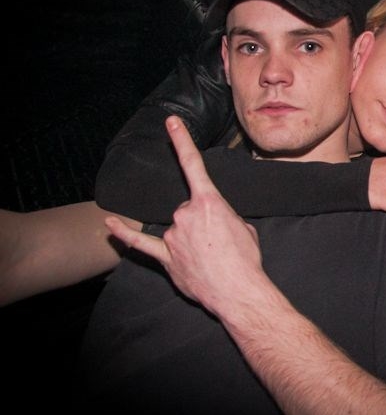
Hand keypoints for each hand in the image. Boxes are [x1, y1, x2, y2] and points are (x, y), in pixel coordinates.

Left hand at [105, 115, 262, 315]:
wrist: (239, 291)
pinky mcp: (166, 257)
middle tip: (220, 242)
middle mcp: (185, 214)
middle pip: (188, 208)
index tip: (170, 123)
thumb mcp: (244, 227)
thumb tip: (214, 223)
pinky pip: (140, 243)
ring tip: (210, 257)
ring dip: (191, 238)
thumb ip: (224, 217)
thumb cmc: (246, 260)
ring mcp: (173, 236)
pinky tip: (110, 224)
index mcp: (209, 202)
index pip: (193, 165)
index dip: (181, 140)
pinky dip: (125, 234)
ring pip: (177, 228)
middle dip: (203, 222)